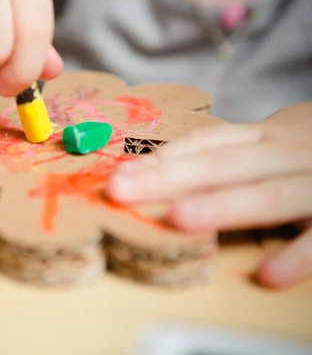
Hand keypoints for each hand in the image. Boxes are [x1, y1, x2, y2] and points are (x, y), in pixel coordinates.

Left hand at [107, 102, 311, 288]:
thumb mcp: (277, 142)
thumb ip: (232, 154)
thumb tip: (161, 170)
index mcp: (268, 136)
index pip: (207, 144)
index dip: (161, 159)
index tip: (118, 174)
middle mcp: (291, 151)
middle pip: (223, 164)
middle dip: (169, 177)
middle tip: (121, 190)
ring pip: (270, 193)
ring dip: (225, 205)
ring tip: (180, 218)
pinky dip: (302, 254)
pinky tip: (270, 276)